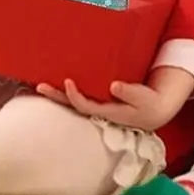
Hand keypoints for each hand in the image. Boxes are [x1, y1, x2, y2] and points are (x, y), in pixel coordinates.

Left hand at [37, 65, 193, 131]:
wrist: (153, 111)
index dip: (75, 96)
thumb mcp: (144, 99)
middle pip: (72, 106)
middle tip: (40, 86)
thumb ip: (131, 92)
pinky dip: (65, 92)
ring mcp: (97, 106)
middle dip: (56, 97)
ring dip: (57, 95)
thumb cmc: (149, 103)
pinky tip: (55, 82)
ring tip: (40, 84)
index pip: (85, 106)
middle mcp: (98, 111)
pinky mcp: (97, 100)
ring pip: (72, 103)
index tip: (67, 82)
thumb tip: (113, 86)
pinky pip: (78, 96)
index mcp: (108, 112)